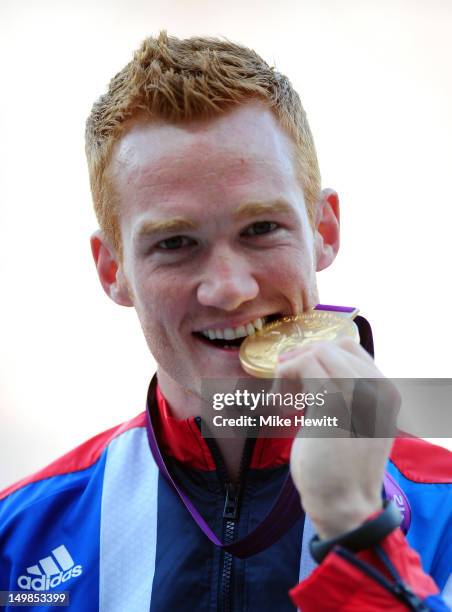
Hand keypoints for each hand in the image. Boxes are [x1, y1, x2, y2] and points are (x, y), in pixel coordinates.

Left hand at [275, 337, 399, 538]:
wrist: (344, 505)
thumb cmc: (342, 468)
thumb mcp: (355, 423)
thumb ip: (346, 393)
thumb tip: (310, 363)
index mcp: (385, 391)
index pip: (350, 348)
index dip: (319, 353)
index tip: (299, 373)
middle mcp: (377, 387)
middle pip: (332, 347)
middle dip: (301, 358)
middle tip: (285, 384)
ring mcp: (358, 393)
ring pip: (316, 353)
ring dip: (290, 369)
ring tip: (283, 397)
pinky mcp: (334, 402)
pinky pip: (302, 366)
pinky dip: (283, 379)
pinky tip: (280, 406)